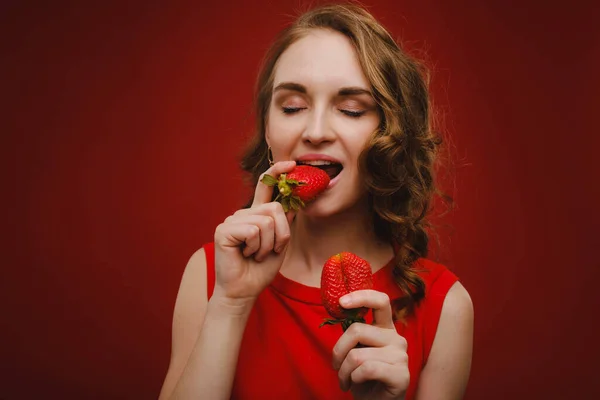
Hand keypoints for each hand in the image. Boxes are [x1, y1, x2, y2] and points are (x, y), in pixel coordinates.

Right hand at [213, 161, 296, 305]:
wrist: (243, 291)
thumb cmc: (259, 269)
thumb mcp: (280, 245)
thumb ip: (285, 224)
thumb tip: (293, 205)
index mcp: (256, 215)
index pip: (266, 188)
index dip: (278, 173)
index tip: (292, 163)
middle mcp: (243, 214)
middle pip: (275, 209)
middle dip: (280, 235)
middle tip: (268, 251)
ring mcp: (232, 220)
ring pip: (266, 221)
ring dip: (268, 245)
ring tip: (255, 255)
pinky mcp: (224, 230)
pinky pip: (253, 230)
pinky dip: (256, 247)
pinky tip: (245, 255)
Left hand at [332, 290, 408, 399]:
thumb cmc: (362, 376)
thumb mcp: (356, 348)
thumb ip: (353, 331)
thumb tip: (339, 306)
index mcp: (385, 328)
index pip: (380, 301)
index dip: (361, 296)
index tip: (341, 302)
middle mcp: (396, 338)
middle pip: (357, 330)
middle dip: (338, 350)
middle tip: (336, 365)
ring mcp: (401, 356)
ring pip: (357, 355)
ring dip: (343, 371)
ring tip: (344, 380)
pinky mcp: (401, 375)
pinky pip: (367, 370)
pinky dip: (353, 378)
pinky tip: (355, 384)